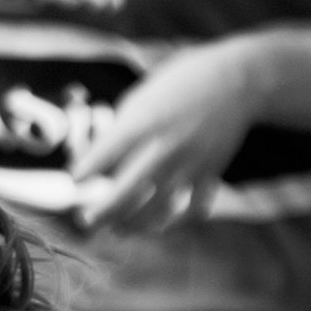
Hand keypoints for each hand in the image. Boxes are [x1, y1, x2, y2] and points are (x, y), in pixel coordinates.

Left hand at [61, 45, 266, 236]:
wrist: (236, 81)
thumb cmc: (180, 84)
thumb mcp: (142, 97)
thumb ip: (119, 129)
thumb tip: (94, 160)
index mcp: (143, 123)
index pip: (103, 156)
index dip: (84, 172)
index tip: (74, 181)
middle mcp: (164, 147)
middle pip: (125, 193)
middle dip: (101, 213)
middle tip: (86, 221)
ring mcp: (189, 164)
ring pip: (156, 210)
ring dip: (133, 225)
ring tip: (117, 229)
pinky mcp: (210, 174)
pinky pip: (192, 210)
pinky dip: (177, 222)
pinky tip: (161, 225)